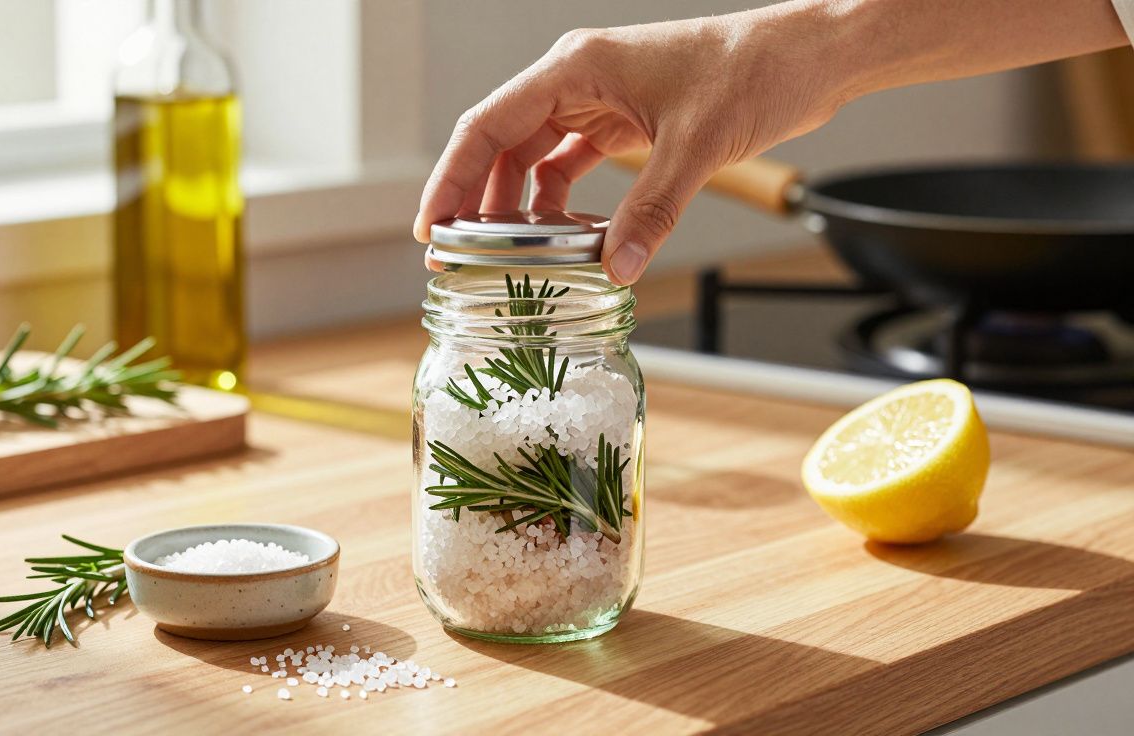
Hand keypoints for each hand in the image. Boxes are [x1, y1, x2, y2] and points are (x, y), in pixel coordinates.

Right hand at [413, 7, 850, 283]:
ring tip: (507, 256)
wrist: (807, 57)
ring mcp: (600, 101)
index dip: (450, 178)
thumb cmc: (753, 71)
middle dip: (476, 201)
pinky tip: (568, 237)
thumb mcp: (697, 144)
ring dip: (519, 207)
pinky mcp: (625, 122)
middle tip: (458, 257)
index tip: (430, 228)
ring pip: (534, 158)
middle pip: (501, 145)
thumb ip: (652, 209)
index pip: (488, 125)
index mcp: (576, 68)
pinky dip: (563, 203)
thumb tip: (617, 268)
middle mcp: (577, 80)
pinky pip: (572, 166)